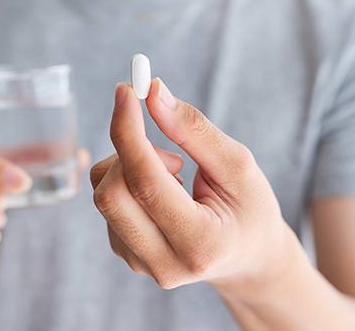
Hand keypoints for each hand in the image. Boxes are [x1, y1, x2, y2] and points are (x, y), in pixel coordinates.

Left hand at [91, 79, 295, 290]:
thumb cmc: (250, 208)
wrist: (247, 258)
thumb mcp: (238, 165)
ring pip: (104, 194)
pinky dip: (128, 180)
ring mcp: (140, 263)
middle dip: (129, 152)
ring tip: (177, 176)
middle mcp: (164, 264)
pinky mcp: (125, 253)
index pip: (146, 183)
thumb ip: (194, 129)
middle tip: (169, 148)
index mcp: (200, 244)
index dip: (129, 132)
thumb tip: (153, 93)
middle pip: (111, 194)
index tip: (125, 91)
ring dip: (132, 166)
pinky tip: (163, 192)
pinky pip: (107, 202)